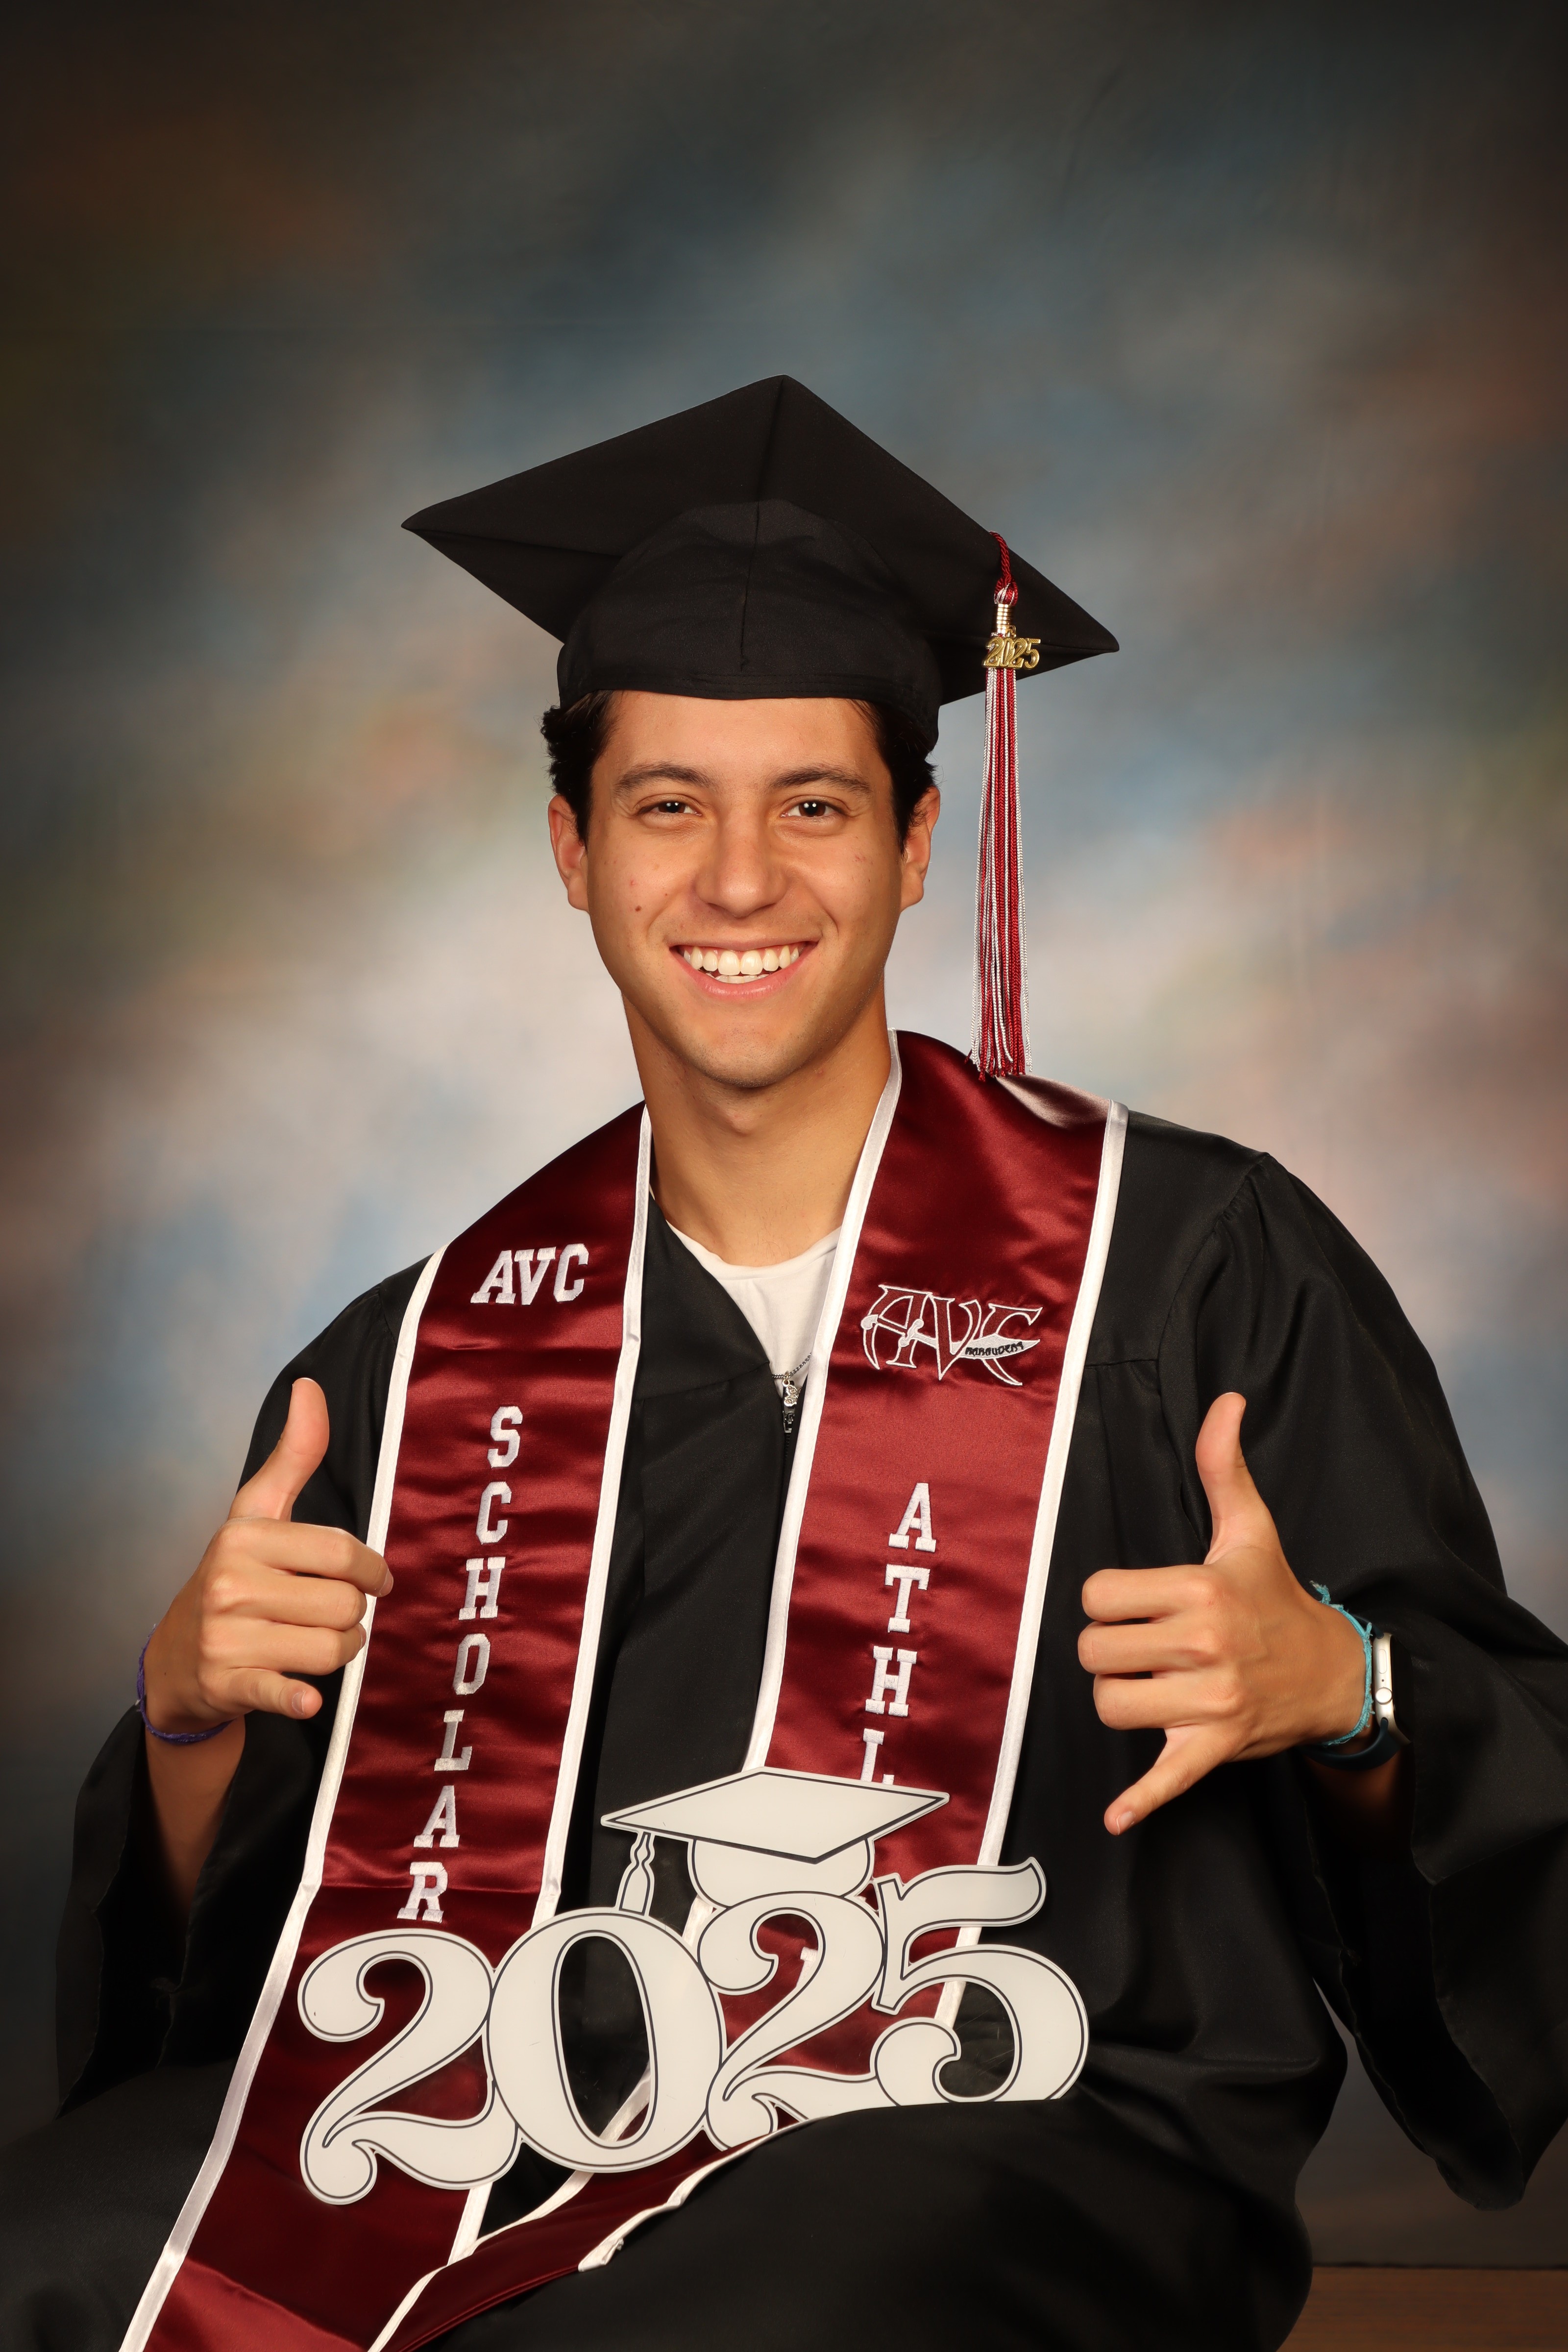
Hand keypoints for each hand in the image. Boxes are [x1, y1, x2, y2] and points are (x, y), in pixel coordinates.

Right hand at [141, 1378, 390, 1731]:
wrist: (178, 1658)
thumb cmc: (235, 1578)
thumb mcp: (258, 1512)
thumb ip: (293, 1454)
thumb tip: (309, 1385)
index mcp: (244, 1536)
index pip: (343, 1554)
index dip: (373, 1569)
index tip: (375, 1578)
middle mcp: (230, 1583)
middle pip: (345, 1604)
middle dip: (354, 1613)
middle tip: (333, 1614)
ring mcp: (226, 1636)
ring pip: (333, 1648)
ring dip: (342, 1650)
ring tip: (319, 1641)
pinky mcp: (228, 1682)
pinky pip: (282, 1692)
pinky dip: (298, 1698)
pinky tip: (305, 1698)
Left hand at [1078, 1392, 1365, 1834]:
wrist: (1331, 1672)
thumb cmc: (1276, 1597)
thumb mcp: (1251, 1530)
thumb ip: (1224, 1466)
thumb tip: (1226, 1399)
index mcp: (1201, 1590)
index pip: (1098, 1596)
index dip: (1106, 1601)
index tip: (1135, 1604)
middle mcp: (1205, 1647)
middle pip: (1094, 1651)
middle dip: (1108, 1649)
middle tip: (1145, 1645)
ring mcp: (1211, 1703)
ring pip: (1110, 1704)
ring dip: (1119, 1696)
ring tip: (1151, 1683)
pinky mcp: (1214, 1749)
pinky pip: (1168, 1779)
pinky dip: (1142, 1799)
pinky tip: (1117, 1817)